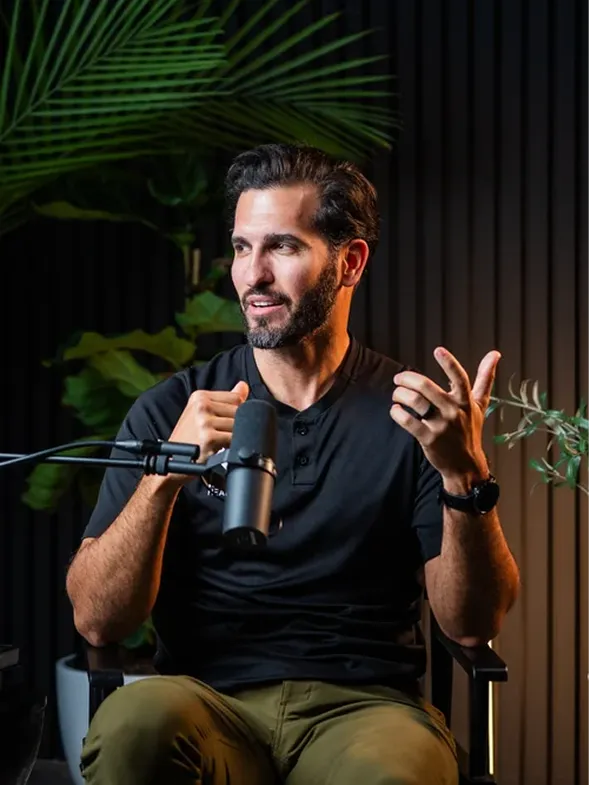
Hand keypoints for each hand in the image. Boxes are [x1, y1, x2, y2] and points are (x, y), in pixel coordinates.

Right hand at [164, 381, 249, 484]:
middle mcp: (201, 406)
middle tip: (223, 435)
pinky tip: (222, 449)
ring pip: (239, 425)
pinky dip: (233, 446)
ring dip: (235, 436)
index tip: (227, 422)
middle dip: (237, 424)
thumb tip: (243, 386)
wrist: (173, 461)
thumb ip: (224, 400)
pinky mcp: (209, 437)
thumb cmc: (189, 438)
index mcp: (200, 396)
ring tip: (221, 443)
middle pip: (239, 411)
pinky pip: (234, 439)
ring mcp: (204, 421)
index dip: (237, 411)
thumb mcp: (202, 413)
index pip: (236, 397)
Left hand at [389, 348, 500, 486]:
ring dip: (400, 394)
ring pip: (415, 402)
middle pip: (427, 387)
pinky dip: (397, 413)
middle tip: (399, 379)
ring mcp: (441, 426)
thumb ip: (485, 378)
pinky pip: (408, 422)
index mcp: (465, 401)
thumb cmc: (470, 430)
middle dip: (408, 378)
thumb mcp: (479, 404)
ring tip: (396, 394)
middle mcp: (454, 412)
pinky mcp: (429, 439)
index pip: (460, 378)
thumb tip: (495, 354)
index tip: (438, 350)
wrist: (465, 465)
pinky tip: (395, 410)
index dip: (449, 364)